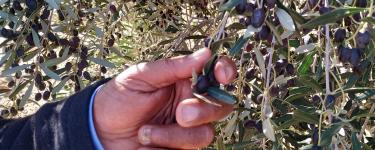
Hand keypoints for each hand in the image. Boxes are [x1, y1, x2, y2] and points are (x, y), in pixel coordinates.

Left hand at [94, 48, 236, 149]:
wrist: (100, 132)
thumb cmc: (118, 99)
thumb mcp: (141, 76)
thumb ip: (172, 67)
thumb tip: (205, 53)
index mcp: (184, 82)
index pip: (216, 74)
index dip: (225, 71)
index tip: (221, 74)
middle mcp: (190, 104)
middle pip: (220, 106)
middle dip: (202, 111)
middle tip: (181, 113)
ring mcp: (187, 129)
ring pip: (204, 134)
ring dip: (173, 135)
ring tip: (145, 133)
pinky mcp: (179, 149)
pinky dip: (163, 148)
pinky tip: (144, 145)